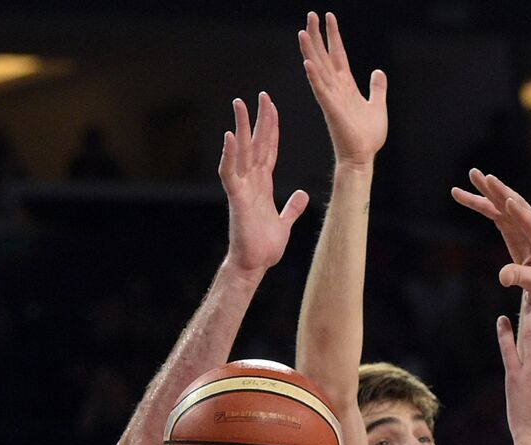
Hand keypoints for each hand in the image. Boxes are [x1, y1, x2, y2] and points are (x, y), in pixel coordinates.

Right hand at [219, 92, 309, 274]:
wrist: (255, 264)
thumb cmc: (265, 246)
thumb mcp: (285, 222)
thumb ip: (292, 207)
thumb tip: (301, 195)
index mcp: (263, 184)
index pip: (268, 149)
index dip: (271, 129)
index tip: (273, 108)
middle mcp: (251, 181)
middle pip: (255, 144)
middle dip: (258, 119)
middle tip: (261, 95)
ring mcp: (242, 188)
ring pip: (241, 151)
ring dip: (240, 128)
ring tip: (240, 105)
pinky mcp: (236, 198)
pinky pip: (230, 172)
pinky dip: (229, 154)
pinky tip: (228, 136)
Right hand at [299, 12, 387, 166]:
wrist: (363, 157)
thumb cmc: (367, 137)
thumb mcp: (378, 106)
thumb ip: (377, 88)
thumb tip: (378, 72)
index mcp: (346, 86)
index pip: (338, 54)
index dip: (333, 36)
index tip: (328, 17)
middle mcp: (336, 88)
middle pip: (324, 56)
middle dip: (317, 35)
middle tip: (310, 15)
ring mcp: (331, 98)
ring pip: (318, 69)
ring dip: (310, 51)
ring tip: (303, 32)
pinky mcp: (331, 110)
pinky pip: (320, 90)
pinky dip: (314, 76)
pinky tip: (308, 62)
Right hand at [453, 170, 530, 335]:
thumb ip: (520, 277)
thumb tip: (502, 278)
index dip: (520, 214)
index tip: (509, 201)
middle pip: (516, 205)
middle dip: (501, 192)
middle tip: (486, 178)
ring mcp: (523, 222)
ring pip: (503, 203)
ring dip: (487, 189)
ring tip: (472, 174)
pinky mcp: (512, 224)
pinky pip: (493, 211)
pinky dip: (479, 203)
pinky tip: (462, 195)